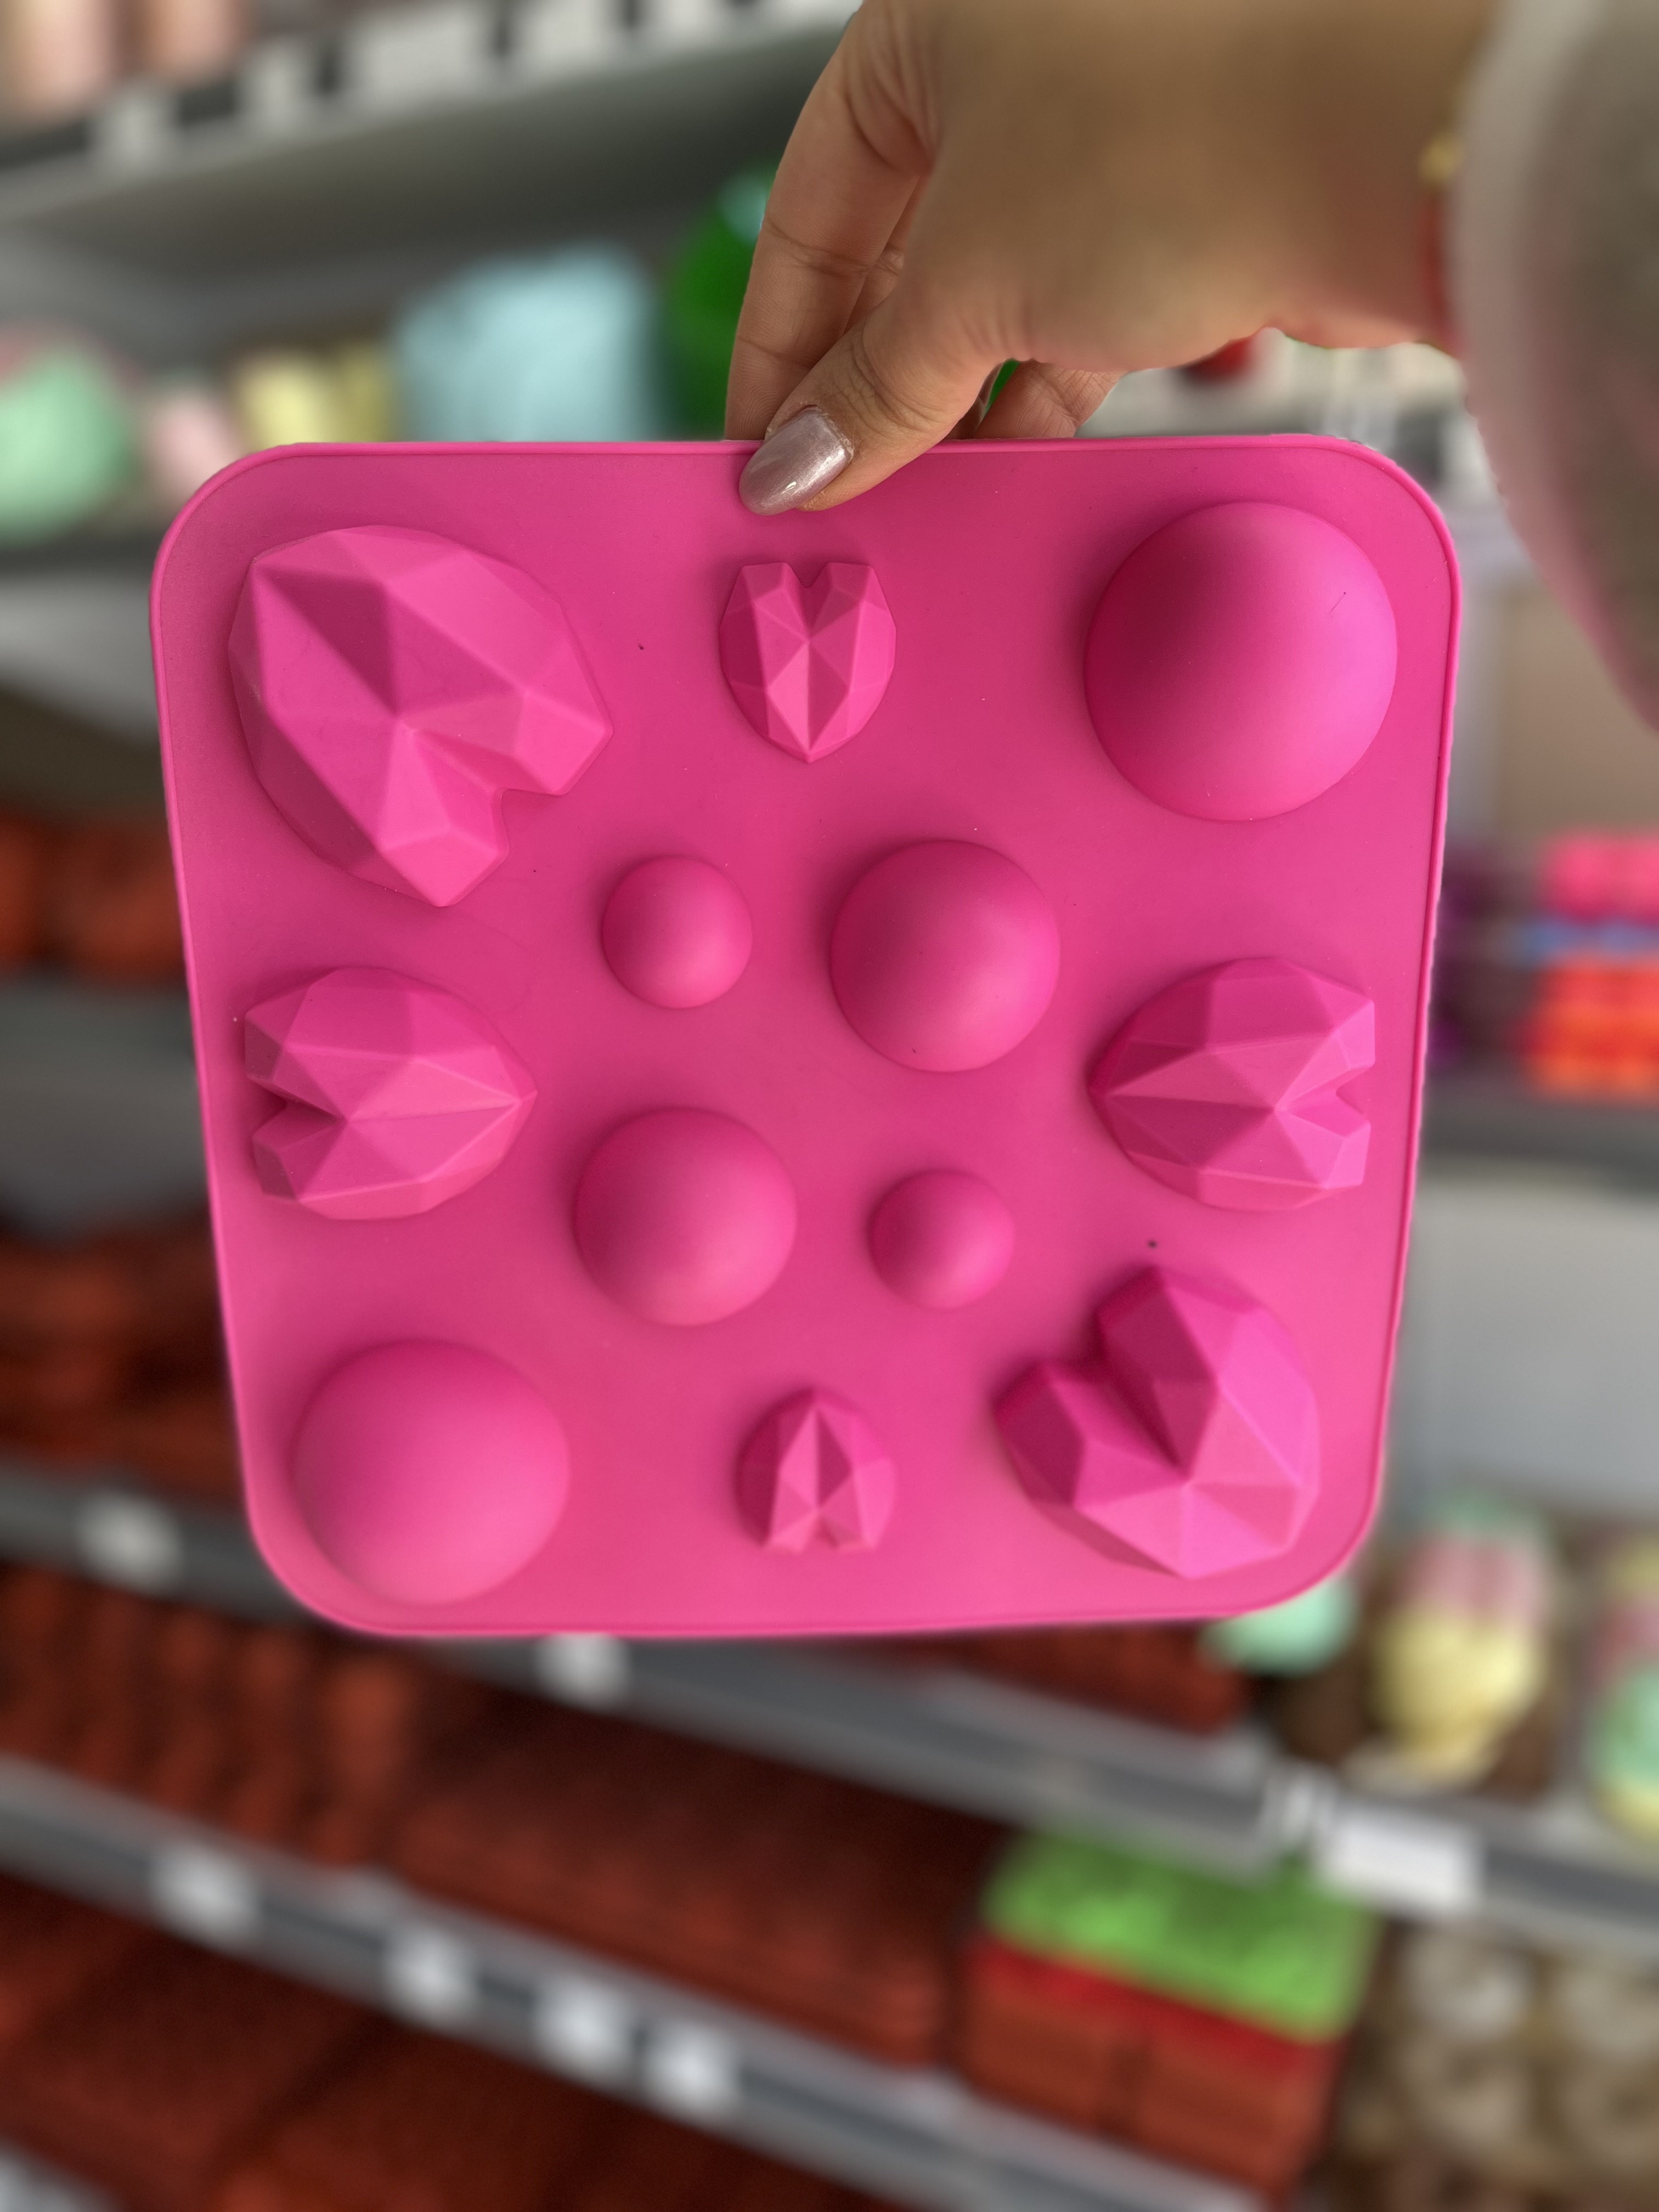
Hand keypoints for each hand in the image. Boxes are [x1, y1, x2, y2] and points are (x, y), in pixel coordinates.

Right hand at [727, 0, 1493, 512]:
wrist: (1379, 152)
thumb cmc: (1164, 151)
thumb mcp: (968, 287)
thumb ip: (870, 390)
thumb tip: (791, 467)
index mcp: (930, 26)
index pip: (808, 206)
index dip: (777, 343)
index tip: (766, 451)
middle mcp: (1013, 59)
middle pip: (897, 248)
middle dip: (869, 378)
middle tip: (841, 486)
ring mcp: (1102, 131)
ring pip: (989, 286)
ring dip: (952, 397)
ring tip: (924, 490)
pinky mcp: (1180, 202)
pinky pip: (1072, 307)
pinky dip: (1035, 386)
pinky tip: (1011, 461)